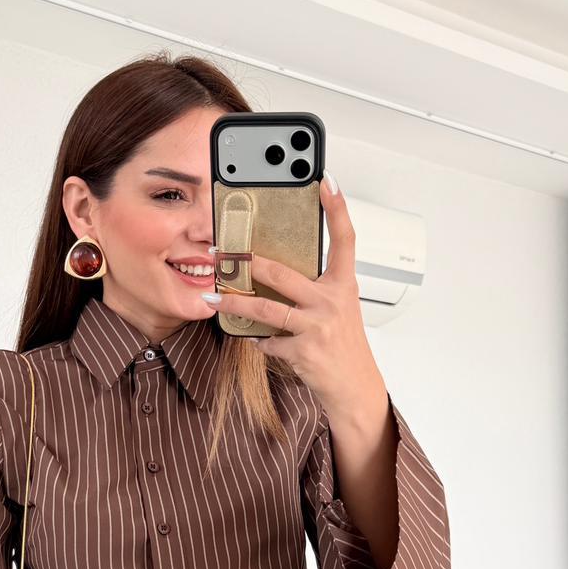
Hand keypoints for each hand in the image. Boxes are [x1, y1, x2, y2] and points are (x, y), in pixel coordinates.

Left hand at [205, 174, 385, 425]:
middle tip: (223, 254)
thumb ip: (316, 288)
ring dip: (233, 304)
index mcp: (343, 285)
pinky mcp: (303, 351)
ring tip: (213, 297)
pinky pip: (268, 340)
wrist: (354, 387)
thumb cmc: (344, 344)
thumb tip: (277, 271)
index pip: (345, 239)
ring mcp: (317, 327)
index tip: (325, 181)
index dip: (337, 208)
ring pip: (265, 308)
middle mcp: (332, 301)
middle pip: (283, 273)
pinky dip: (258, 339)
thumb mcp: (339, 308)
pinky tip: (252, 337)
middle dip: (247, 263)